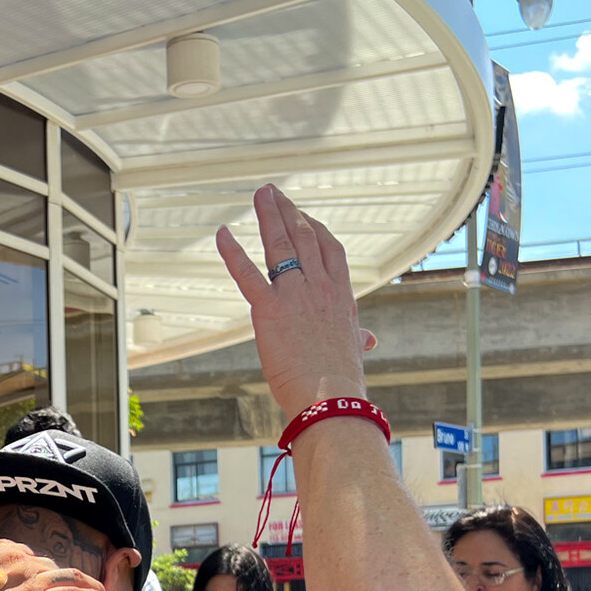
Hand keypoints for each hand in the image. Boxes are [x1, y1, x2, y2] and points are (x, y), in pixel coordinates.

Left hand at [215, 185, 376, 420]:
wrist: (332, 399)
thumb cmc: (342, 380)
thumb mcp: (352, 349)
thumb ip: (357, 336)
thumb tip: (368, 339)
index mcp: (341, 295)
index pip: (329, 248)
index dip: (314, 226)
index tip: (302, 214)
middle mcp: (320, 287)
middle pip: (304, 237)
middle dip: (288, 211)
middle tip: (274, 192)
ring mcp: (295, 296)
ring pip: (280, 245)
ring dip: (268, 216)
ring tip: (260, 194)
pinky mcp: (269, 310)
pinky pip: (247, 274)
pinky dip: (232, 252)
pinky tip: (222, 232)